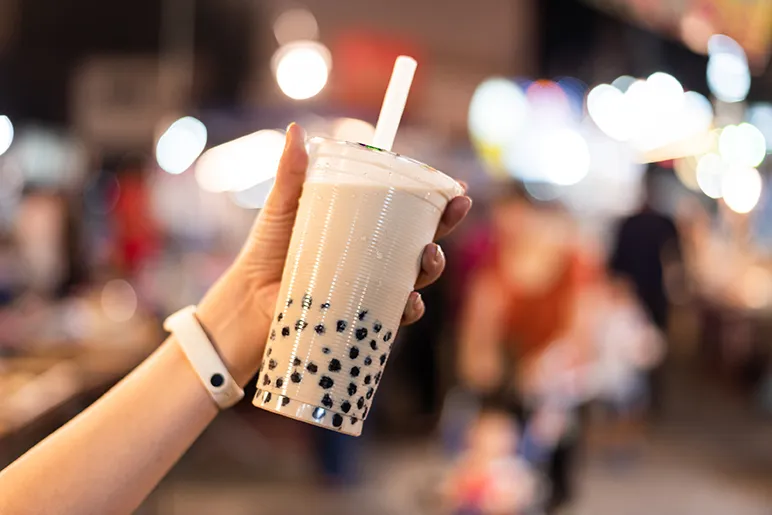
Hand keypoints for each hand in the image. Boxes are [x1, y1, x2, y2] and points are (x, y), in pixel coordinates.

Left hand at [197, 124, 471, 384]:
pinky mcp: (360, 314)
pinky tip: (410, 301)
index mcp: (362, 228)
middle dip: (445, 229)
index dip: (437, 202)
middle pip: (421, 243)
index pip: (407, 212)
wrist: (248, 298)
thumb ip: (290, 172)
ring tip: (428, 256)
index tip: (456, 189)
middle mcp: (373, 258)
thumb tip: (294, 130)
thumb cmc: (267, 250)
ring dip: (433, 267)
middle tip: (452, 212)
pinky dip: (408, 309)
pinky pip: (394, 315)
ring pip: (415, 278)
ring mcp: (370, 288)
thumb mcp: (282, 206)